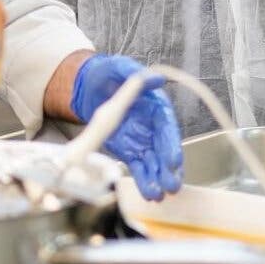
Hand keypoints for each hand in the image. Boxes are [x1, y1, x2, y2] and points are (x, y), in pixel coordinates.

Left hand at [70, 54, 182, 200]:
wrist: (90, 86)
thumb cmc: (110, 74)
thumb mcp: (121, 68)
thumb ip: (137, 75)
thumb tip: (158, 79)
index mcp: (156, 106)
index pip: (168, 127)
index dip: (172, 144)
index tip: (174, 160)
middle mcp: (153, 126)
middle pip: (164, 149)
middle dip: (169, 169)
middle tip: (172, 186)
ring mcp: (143, 140)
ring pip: (154, 163)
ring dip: (157, 179)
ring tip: (158, 195)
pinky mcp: (130, 151)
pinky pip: (139, 167)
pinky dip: (144, 180)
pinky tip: (148, 194)